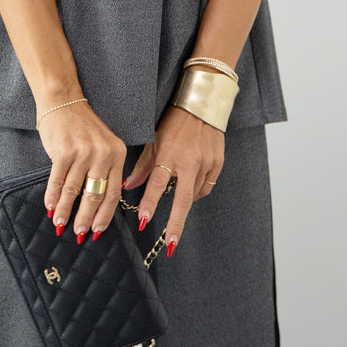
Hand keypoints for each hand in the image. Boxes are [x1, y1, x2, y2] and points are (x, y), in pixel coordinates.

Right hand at [38, 100, 126, 243]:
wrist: (63, 101)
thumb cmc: (82, 126)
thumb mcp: (103, 144)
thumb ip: (104, 170)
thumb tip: (96, 206)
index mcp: (117, 153)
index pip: (113, 192)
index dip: (105, 215)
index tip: (98, 231)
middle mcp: (103, 153)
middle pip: (95, 195)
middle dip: (86, 219)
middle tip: (79, 234)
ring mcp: (83, 152)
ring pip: (74, 191)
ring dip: (65, 211)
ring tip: (60, 225)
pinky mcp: (64, 150)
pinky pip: (58, 181)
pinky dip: (53, 197)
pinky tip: (50, 207)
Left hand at [122, 104, 223, 256]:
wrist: (201, 103)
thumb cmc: (174, 120)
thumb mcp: (154, 138)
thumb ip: (143, 165)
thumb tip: (129, 185)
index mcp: (169, 153)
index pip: (157, 184)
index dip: (150, 203)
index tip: (144, 221)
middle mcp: (189, 160)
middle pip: (183, 199)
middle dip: (176, 223)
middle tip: (171, 244)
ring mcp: (206, 162)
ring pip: (195, 193)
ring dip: (185, 200)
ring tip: (179, 192)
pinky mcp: (218, 162)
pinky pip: (207, 185)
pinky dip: (198, 188)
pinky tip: (192, 182)